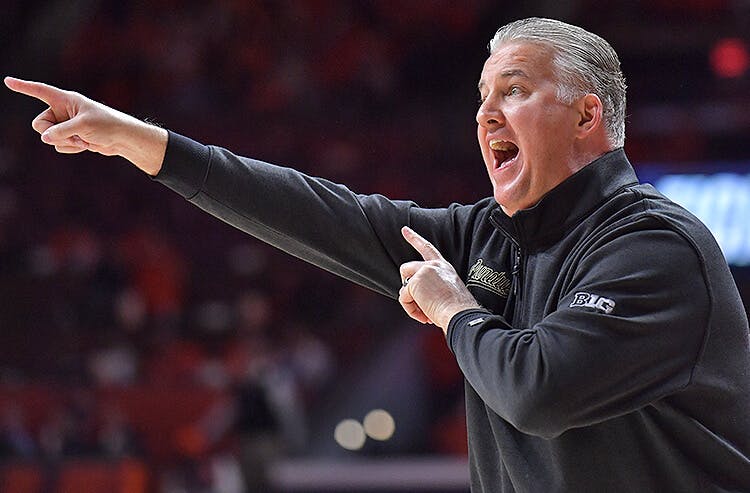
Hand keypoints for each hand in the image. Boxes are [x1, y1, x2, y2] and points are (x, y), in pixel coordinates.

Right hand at [4, 76, 167, 174]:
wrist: (122, 139)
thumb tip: (45, 139)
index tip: (7, 81)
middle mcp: (62, 111)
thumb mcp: (83, 126)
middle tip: (74, 135)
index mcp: (65, 99)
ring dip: (65, 143)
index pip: (40, 91)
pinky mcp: (70, 137)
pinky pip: (58, 146)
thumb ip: (61, 131)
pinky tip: (85, 145)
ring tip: (84, 140)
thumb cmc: (107, 125)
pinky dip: (70, 148)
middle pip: (39, 124)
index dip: (23, 87)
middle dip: (53, 133)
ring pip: (49, 138)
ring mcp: (65, 125)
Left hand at [399, 226, 480, 331]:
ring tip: (426, 312)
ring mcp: (423, 272)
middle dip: (405, 283)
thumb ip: (432, 286)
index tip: (404, 229)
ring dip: (411, 301)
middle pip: (406, 268)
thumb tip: (414, 294)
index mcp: (443, 267)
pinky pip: (403, 298)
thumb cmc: (457, 309)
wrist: (460, 313)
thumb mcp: (447, 291)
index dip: (414, 238)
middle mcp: (433, 265)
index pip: (428, 248)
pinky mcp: (414, 282)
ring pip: (404, 286)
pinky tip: (424, 315)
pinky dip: (411, 310)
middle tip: (413, 298)